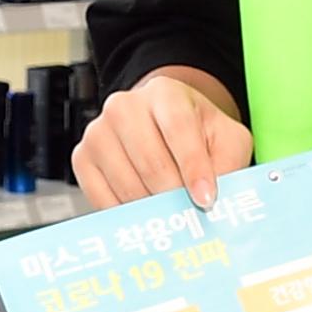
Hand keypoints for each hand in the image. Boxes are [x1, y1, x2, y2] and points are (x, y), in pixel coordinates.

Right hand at [74, 72, 252, 208]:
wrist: (163, 126)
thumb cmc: (198, 134)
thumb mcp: (226, 140)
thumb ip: (229, 163)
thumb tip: (217, 201)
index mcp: (165, 93)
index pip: (179, 129)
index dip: (193, 167)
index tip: (205, 200)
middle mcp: (125, 106)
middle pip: (151, 161)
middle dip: (175, 197)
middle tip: (190, 218)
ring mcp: (99, 131)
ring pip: (127, 184)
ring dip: (153, 209)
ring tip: (171, 216)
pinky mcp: (82, 157)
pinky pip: (102, 197)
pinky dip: (127, 215)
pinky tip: (145, 216)